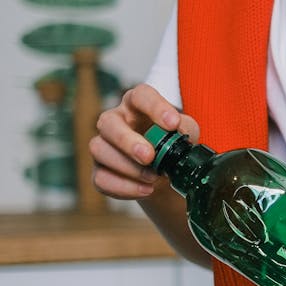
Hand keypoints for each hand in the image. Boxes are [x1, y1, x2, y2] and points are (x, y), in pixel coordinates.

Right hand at [91, 84, 199, 198]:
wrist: (165, 175)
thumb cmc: (173, 145)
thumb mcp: (186, 133)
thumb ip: (185, 128)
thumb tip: (180, 131)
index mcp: (138, 105)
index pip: (141, 95)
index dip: (155, 107)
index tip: (172, 123)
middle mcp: (116, 121)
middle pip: (108, 122)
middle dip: (128, 141)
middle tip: (150, 157)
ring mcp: (104, 145)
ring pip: (99, 150)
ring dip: (128, 167)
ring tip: (154, 178)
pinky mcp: (100, 171)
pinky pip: (101, 178)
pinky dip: (124, 187)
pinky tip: (145, 190)